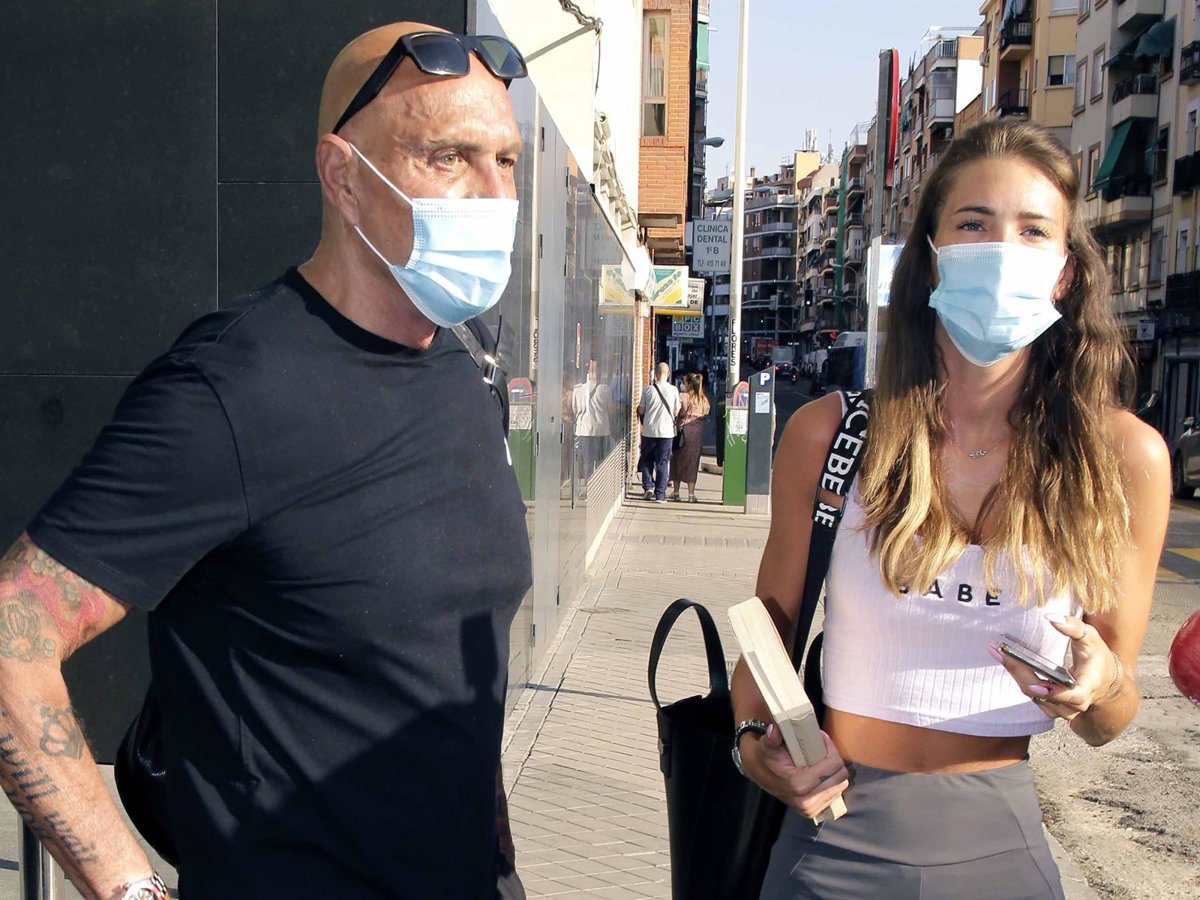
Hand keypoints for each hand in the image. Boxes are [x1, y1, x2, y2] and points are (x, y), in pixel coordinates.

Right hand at [742, 724, 849, 818]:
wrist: (760, 773)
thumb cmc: (766, 757)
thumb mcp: (767, 745)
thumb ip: (771, 738)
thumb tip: (773, 730)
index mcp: (799, 784)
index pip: (833, 765)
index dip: (830, 747)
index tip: (821, 738)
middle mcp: (806, 801)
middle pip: (840, 776)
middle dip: (833, 759)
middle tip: (821, 748)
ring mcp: (810, 808)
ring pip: (840, 785)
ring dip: (833, 771)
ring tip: (820, 760)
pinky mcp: (813, 811)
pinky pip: (835, 794)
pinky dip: (831, 782)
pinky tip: (820, 774)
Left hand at [991, 615, 1118, 720]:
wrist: (1103, 678)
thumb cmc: (1097, 656)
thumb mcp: (1091, 638)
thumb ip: (1074, 627)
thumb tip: (1051, 617)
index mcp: (1088, 687)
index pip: (1074, 697)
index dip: (1056, 693)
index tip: (1037, 686)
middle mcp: (1075, 704)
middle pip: (1044, 695)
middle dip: (1021, 673)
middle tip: (1001, 654)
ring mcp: (1063, 709)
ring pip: (1035, 696)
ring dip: (1017, 675)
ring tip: (1000, 654)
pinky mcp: (1051, 707)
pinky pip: (1032, 695)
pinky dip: (1020, 678)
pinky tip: (1008, 661)